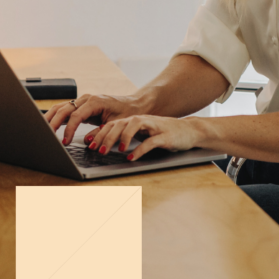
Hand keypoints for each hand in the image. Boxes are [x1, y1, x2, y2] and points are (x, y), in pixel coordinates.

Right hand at [45, 93, 145, 144]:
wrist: (134, 104)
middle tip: (46, 136)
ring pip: (61, 106)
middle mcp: (86, 98)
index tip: (64, 142)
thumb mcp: (116, 124)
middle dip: (53, 122)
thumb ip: (101, 132)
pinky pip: (65, 109)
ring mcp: (83, 100)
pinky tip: (49, 125)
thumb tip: (87, 141)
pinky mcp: (81, 105)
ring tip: (42, 130)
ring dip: (51, 117)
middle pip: (64, 108)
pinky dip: (56, 116)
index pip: (75, 115)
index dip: (68, 129)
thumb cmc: (127, 113)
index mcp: (95, 101)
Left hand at [84, 115, 203, 161]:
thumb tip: (104, 145)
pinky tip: (131, 157)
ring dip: (123, 138)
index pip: (114, 124)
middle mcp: (142, 121)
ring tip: (116, 150)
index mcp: (135, 121)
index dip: (100, 133)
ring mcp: (154, 127)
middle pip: (120, 124)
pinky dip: (139, 150)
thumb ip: (127, 137)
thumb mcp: (143, 134)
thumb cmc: (164, 134)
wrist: (189, 130)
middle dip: (107, 136)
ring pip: (133, 126)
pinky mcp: (164, 136)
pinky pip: (150, 142)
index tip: (90, 144)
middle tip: (99, 149)